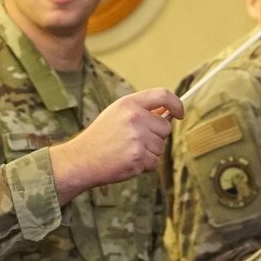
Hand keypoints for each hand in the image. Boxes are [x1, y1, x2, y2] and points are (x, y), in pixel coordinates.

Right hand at [50, 88, 183, 203]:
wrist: (81, 159)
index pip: (163, 95)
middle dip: (156, 136)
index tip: (179, 113)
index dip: (176, 104)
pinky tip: (127, 161)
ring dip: (149, 152)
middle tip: (135, 141)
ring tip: (127, 151)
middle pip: (165, 127)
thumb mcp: (116, 114)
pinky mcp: (138, 156)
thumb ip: (141, 110)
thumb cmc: (100, 137)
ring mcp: (137, 137)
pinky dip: (144, 165)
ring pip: (160, 147)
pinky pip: (154, 162)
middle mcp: (134, 117)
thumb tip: (168, 111)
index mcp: (128, 103)